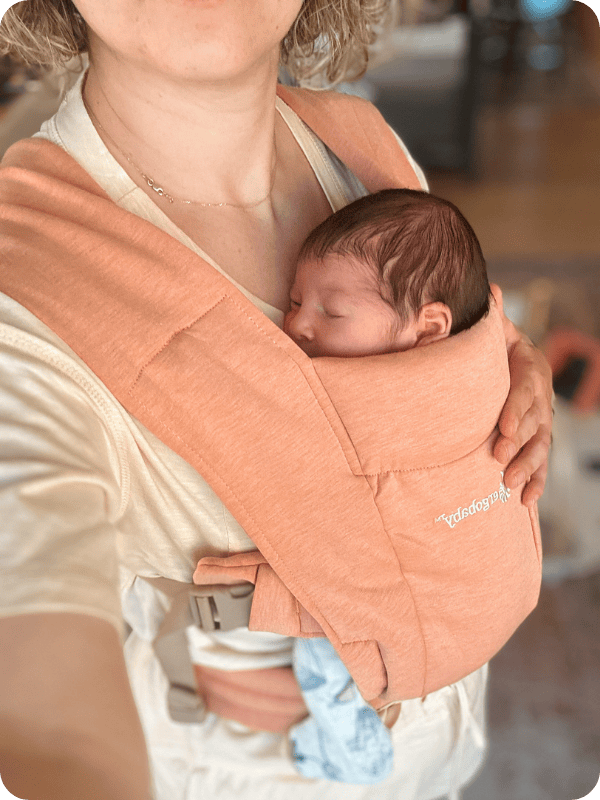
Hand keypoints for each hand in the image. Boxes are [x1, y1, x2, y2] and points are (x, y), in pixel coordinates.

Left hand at [491, 284, 552, 507]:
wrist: (507, 359)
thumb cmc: (491, 345)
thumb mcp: (492, 327)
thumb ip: (490, 315)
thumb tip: (490, 288)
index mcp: (530, 365)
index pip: (526, 387)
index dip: (516, 407)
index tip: (501, 427)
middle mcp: (540, 394)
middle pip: (534, 421)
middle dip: (518, 441)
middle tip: (498, 458)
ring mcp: (541, 419)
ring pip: (540, 445)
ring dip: (528, 466)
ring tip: (510, 484)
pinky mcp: (536, 439)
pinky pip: (541, 462)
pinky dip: (536, 482)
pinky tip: (526, 500)